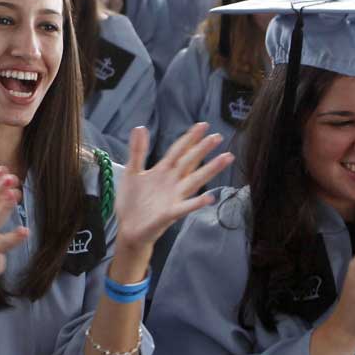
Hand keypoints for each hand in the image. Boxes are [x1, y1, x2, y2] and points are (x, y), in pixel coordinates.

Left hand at [115, 124, 234, 253]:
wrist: (128, 229)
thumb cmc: (132, 202)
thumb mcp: (132, 172)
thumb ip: (138, 151)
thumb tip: (140, 127)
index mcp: (163, 171)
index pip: (178, 151)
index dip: (189, 138)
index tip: (203, 125)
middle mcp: (172, 182)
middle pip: (189, 162)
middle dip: (203, 149)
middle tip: (218, 136)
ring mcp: (173, 198)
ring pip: (194, 181)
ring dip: (210, 170)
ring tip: (225, 158)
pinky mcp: (170, 214)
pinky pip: (185, 207)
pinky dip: (197, 203)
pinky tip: (209, 198)